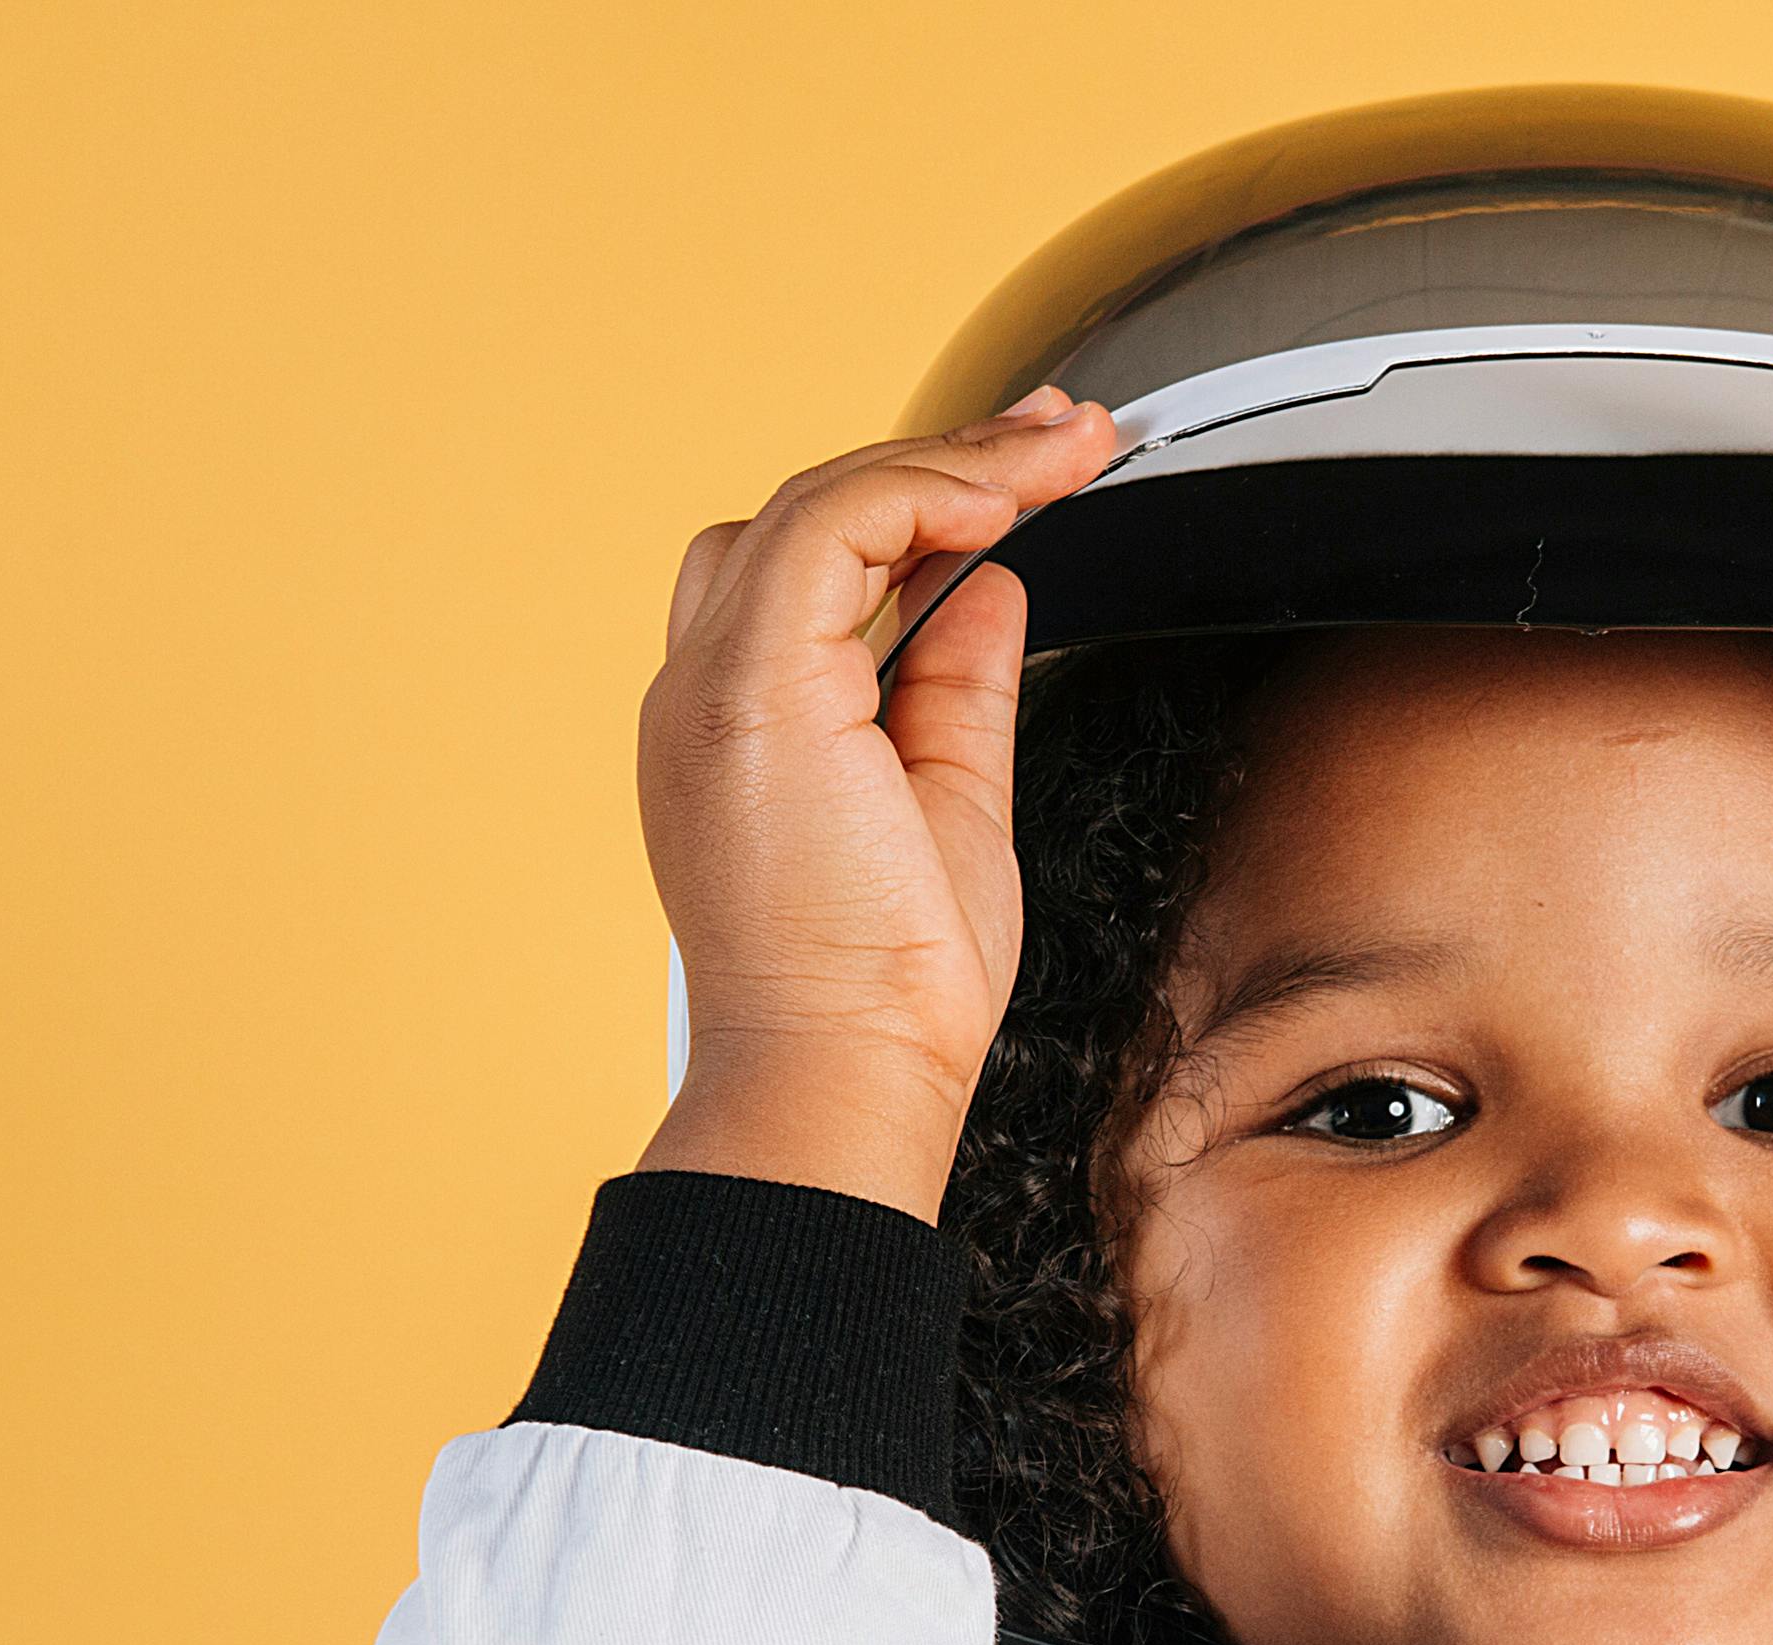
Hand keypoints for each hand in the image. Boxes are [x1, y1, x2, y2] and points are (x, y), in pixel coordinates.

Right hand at [632, 391, 1120, 1221]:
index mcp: (740, 727)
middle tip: (1068, 437)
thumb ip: (955, 686)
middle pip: (809, 516)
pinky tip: (1004, 494)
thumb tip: (985, 585)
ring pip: (816, 505)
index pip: (813, 569)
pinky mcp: (750, 689)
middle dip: (948, 461)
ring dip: (951, 463)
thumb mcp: (950, 801)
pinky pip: (827, 529)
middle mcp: (704, 695)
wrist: (843, 1080)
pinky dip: (920, 494)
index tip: (1030, 479)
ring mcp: (713, 687)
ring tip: (1063, 450)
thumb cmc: (885, 995)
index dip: (924, 508)